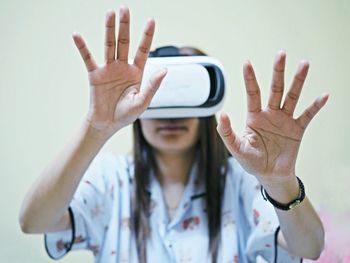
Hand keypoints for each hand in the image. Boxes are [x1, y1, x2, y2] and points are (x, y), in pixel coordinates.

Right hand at [73, 7, 166, 139]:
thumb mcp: (143, 102)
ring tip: (110, 13)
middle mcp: (122, 67)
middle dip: (125, 26)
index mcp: (136, 72)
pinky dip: (82, 47)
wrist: (108, 124)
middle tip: (125, 9)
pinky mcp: (95, 75)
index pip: (143, 50)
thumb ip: (153, 86)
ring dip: (109, 30)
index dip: (146, 36)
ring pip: (109, 45)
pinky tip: (77, 35)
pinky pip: (88, 58)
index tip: (151, 20)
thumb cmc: (126, 114)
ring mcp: (108, 69)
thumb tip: (164, 70)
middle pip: (124, 42)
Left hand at [217, 51, 327, 177]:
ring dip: (298, 81)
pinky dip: (315, 106)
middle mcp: (270, 114)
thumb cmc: (252, 161)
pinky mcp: (297, 130)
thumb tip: (221, 114)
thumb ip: (227, 133)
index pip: (252, 93)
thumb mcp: (236, 148)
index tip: (247, 62)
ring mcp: (284, 120)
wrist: (270, 175)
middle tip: (281, 54)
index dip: (250, 79)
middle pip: (275, 89)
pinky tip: (324, 95)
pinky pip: (307, 115)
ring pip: (292, 96)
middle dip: (278, 72)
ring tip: (304, 64)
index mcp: (254, 117)